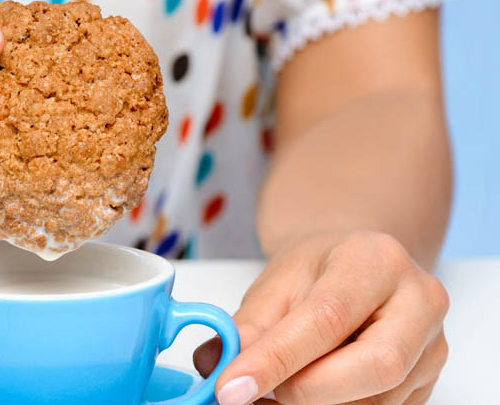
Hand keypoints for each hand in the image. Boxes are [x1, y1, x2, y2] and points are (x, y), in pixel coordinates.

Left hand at [194, 232, 448, 404]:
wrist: (353, 265)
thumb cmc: (316, 270)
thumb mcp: (274, 284)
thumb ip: (248, 326)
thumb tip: (217, 365)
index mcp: (376, 261)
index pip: (326, 317)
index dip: (276, 359)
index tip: (232, 386)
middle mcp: (420, 299)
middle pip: (376, 365)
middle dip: (308, 389)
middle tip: (261, 389)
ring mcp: (433, 343)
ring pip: (380, 397)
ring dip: (317, 403)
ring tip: (277, 386)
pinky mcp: (430, 379)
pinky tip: (305, 391)